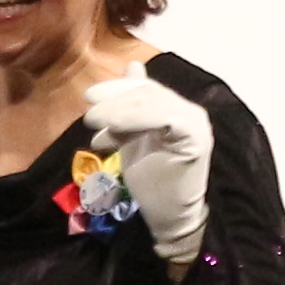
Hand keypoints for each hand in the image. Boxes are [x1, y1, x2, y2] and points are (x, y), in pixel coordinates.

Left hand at [79, 71, 216, 265]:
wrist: (170, 217)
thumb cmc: (153, 182)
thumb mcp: (134, 137)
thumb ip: (131, 108)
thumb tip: (132, 66)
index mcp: (178, 109)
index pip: (146, 89)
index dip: (117, 88)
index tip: (90, 97)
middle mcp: (191, 111)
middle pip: (148, 93)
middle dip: (114, 99)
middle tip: (89, 113)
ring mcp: (196, 123)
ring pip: (153, 102)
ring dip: (118, 110)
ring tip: (95, 122)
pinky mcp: (195, 138)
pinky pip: (164, 117)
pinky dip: (135, 119)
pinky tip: (114, 128)